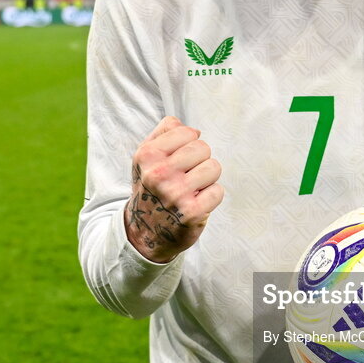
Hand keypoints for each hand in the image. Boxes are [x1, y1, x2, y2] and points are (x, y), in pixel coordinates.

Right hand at [124, 116, 223, 262]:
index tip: (177, 161)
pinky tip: (197, 203)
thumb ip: (165, 132)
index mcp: (147, 155)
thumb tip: (195, 130)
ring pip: (214, 167)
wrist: (145, 232)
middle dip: (199, 161)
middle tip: (186, 176)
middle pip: (203, 148)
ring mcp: (175, 194)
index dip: (188, 145)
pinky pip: (218, 190)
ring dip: (207, 179)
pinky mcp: (192, 213)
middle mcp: (158, 174)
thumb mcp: (146, 157)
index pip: (188, 132)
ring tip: (192, 189)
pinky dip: (211, 197)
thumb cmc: (151, 187)